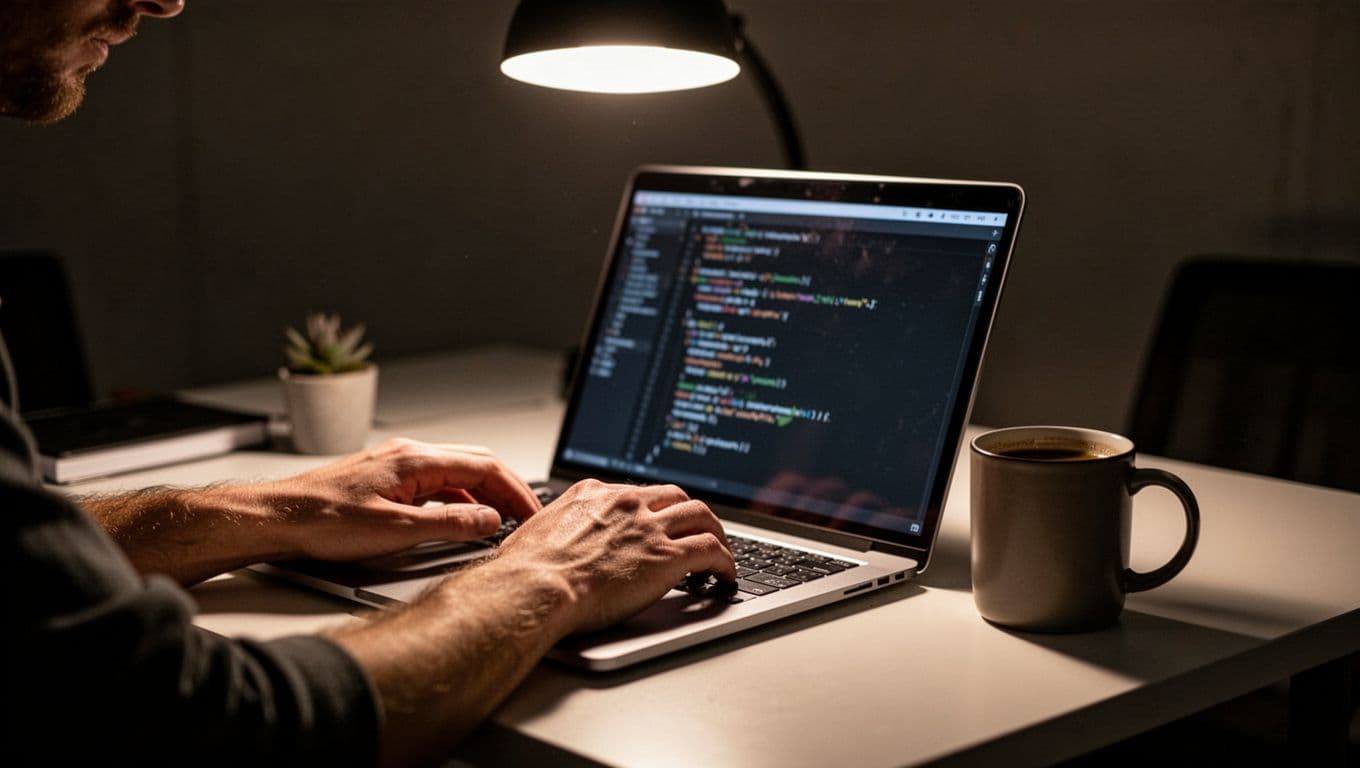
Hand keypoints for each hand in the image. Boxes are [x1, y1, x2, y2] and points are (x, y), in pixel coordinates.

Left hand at [258, 438, 541, 561]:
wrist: (277, 518)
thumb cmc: (323, 521)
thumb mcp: (396, 531)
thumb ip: (450, 525)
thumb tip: (490, 520)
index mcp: (417, 460)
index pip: (486, 467)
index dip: (517, 491)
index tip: (533, 514)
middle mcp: (409, 454)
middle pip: (476, 464)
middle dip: (507, 489)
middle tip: (527, 516)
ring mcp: (397, 465)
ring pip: (456, 473)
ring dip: (484, 495)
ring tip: (501, 521)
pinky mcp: (385, 480)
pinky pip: (436, 483)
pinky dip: (458, 500)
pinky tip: (459, 520)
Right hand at [492, 479, 735, 633]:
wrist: (534, 587)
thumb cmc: (525, 571)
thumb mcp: (535, 532)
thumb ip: (553, 530)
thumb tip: (545, 543)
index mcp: (595, 494)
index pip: (638, 492)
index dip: (654, 508)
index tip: (658, 521)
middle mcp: (627, 503)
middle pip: (676, 496)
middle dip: (690, 513)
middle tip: (697, 531)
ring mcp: (650, 528)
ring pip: (702, 516)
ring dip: (716, 533)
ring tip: (720, 553)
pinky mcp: (668, 556)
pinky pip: (712, 550)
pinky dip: (726, 562)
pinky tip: (726, 576)